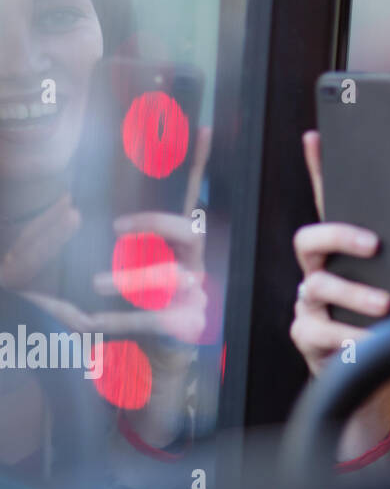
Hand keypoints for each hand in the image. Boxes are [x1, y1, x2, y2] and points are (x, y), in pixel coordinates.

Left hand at [14, 126, 212, 369]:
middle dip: (158, 225)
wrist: (154, 355)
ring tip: (96, 283)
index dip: (201, 164)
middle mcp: (195, 264)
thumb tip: (90, 195)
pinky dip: (118, 319)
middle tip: (117, 228)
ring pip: (172, 278)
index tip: (200, 132)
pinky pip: (151, 318)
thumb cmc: (137, 302)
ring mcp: (196, 295)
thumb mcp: (131, 262)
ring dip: (133, 278)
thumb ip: (125, 236)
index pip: (191, 199)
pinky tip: (90, 322)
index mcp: (183, 244)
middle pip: (190, 234)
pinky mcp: (185, 325)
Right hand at [289, 129, 389, 377]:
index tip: (317, 137)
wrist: (381, 372)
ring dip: (354, 294)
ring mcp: (309, 302)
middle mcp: (318, 270)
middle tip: (375, 245)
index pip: (327, 203)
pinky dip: (347, 336)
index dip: (317, 169)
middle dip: (339, 237)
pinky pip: (319, 332)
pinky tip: (368, 339)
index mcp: (342, 250)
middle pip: (309, 239)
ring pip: (318, 287)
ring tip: (386, 304)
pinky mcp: (308, 336)